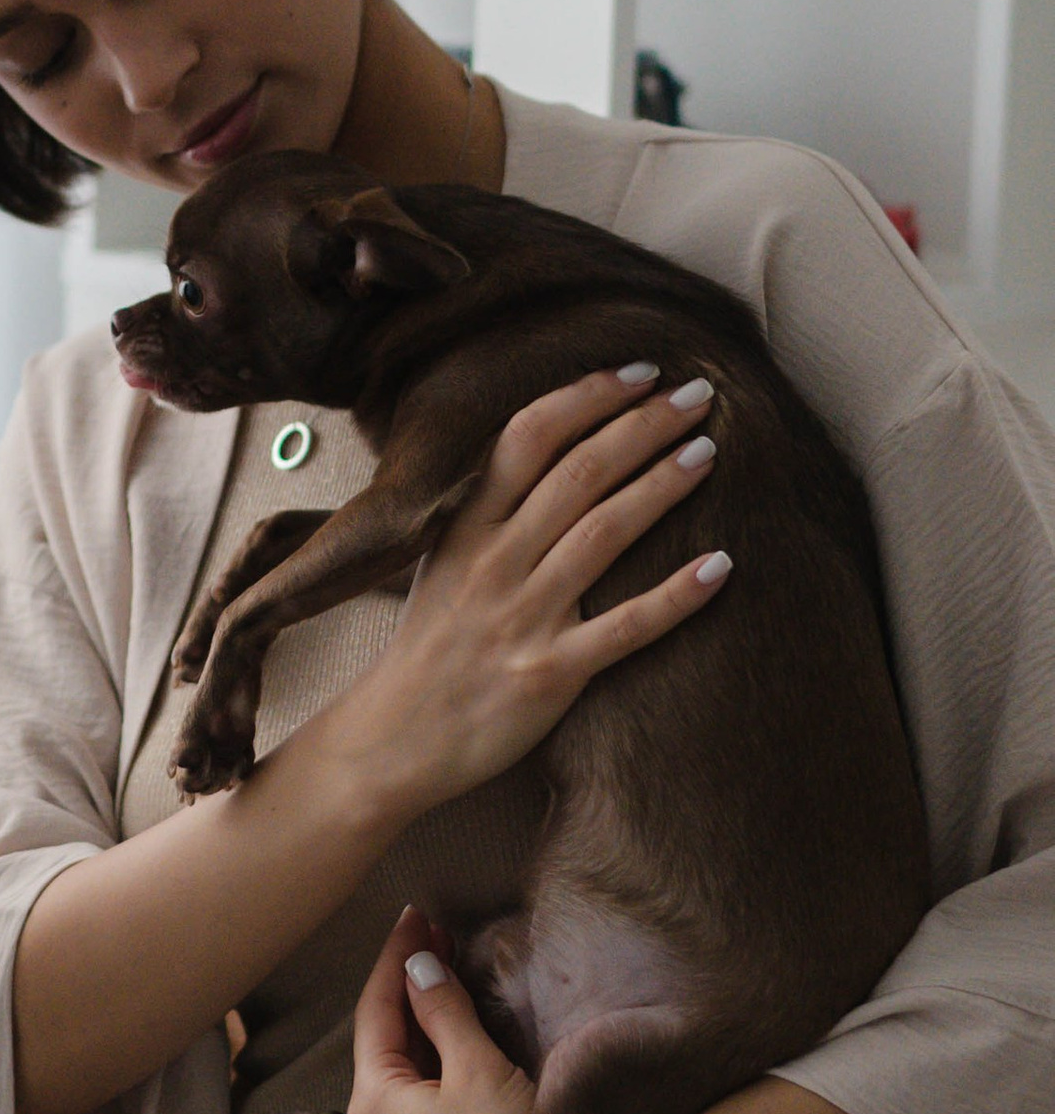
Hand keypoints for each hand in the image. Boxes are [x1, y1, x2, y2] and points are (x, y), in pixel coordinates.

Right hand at [322, 366, 730, 834]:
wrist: (392, 740)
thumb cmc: (427, 649)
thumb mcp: (441, 564)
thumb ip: (489, 513)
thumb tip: (550, 457)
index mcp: (465, 528)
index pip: (528, 437)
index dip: (588, 396)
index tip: (640, 373)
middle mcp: (494, 563)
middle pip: (579, 473)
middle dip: (643, 426)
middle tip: (697, 395)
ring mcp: (522, 617)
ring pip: (604, 534)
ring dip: (662, 487)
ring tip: (708, 453)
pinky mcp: (550, 674)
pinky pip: (625, 628)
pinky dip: (676, 595)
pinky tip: (721, 566)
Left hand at [347, 911, 613, 1113]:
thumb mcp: (476, 1068)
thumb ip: (443, 1012)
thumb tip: (418, 967)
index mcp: (372, 1101)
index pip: (376, 1009)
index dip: (397, 958)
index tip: (414, 917)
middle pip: (386, 1045)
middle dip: (410, 992)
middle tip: (435, 941)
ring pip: (405, 1082)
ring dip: (424, 1033)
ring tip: (447, 988)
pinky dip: (435, 1075)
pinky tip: (456, 1058)